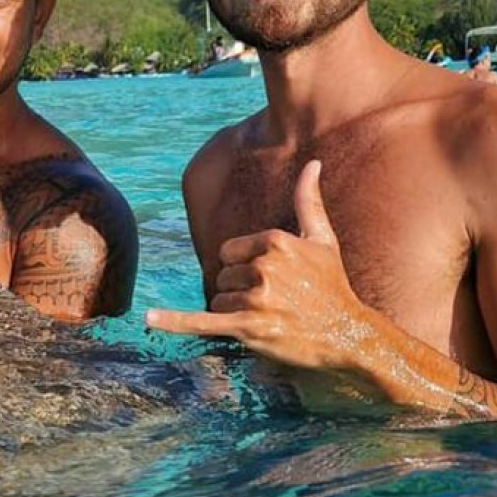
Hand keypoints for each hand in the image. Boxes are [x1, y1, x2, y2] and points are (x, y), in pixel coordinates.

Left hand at [146, 161, 374, 369]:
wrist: (348, 334)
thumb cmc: (333, 286)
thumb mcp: (323, 239)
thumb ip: (309, 201)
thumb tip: (313, 163)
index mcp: (275, 242)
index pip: (228, 251)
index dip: (243, 267)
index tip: (271, 279)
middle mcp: (265, 267)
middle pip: (221, 276)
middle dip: (239, 291)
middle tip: (274, 302)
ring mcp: (256, 298)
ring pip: (217, 300)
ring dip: (234, 312)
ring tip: (270, 318)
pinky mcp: (248, 327)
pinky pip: (201, 321)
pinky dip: (173, 321)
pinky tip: (148, 319)